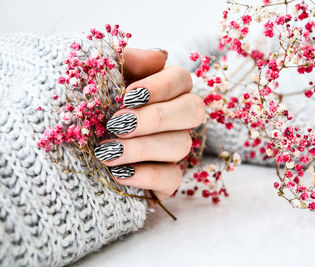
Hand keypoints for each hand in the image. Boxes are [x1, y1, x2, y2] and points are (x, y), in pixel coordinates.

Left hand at [94, 48, 204, 201]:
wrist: (64, 147)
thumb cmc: (84, 105)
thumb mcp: (97, 76)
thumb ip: (124, 60)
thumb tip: (159, 56)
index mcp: (163, 89)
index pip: (181, 79)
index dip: (161, 86)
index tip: (127, 95)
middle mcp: (175, 117)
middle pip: (193, 111)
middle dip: (156, 118)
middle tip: (117, 124)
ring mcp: (172, 148)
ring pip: (181, 145)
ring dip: (143, 148)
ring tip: (106, 152)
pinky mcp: (165, 177)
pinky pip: (172, 178)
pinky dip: (147, 175)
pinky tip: (118, 172)